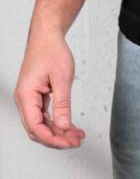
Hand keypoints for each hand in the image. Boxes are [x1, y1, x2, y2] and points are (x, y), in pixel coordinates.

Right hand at [13, 27, 85, 148]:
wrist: (47, 35)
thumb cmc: (52, 51)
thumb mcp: (62, 78)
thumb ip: (63, 104)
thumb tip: (64, 126)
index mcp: (26, 95)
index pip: (35, 127)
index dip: (52, 139)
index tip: (69, 143)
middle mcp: (24, 100)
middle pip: (37, 130)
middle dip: (57, 138)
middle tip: (77, 141)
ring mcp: (29, 99)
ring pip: (41, 124)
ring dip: (58, 132)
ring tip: (78, 135)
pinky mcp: (36, 96)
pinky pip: (44, 116)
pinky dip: (57, 122)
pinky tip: (70, 126)